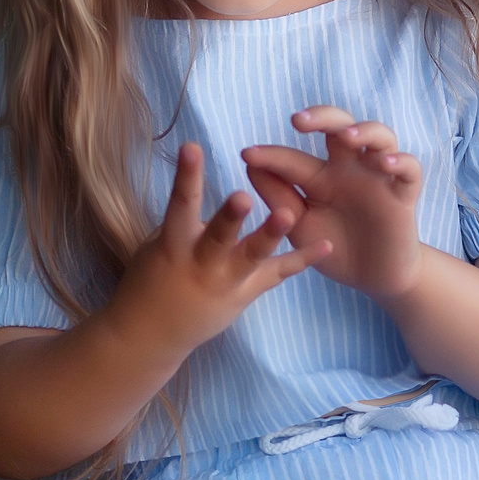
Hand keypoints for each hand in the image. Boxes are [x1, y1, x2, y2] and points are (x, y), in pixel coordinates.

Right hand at [111, 142, 328, 351]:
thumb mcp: (158, 245)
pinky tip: (327, 244)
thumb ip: (182, 221)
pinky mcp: (246, 293)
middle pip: (218, 237)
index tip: (192, 146)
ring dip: (271, 234)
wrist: (153, 333)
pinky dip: (302, 259)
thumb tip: (194, 183)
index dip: (186, 175)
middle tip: (243, 196)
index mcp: (174, 244)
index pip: (180, 204)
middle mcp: (202, 262)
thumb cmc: (151, 279)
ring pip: (252, 256)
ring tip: (289, 214)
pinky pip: (278, 274)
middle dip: (230, 217)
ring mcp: (227, 280)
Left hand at [241, 107, 424, 303]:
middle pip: (340, 125)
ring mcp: (378, 177)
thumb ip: (279, 197)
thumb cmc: (335, 247)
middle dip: (321, 117)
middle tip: (298, 121)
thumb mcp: (300, 225)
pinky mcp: (404, 193)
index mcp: (320, 175)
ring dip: (365, 131)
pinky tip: (385, 164)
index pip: (294, 158)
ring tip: (347, 137)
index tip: (247, 155)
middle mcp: (349, 168)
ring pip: (379, 136)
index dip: (271, 155)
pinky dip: (401, 161)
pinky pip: (410, 169)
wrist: (373, 278)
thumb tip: (250, 164)